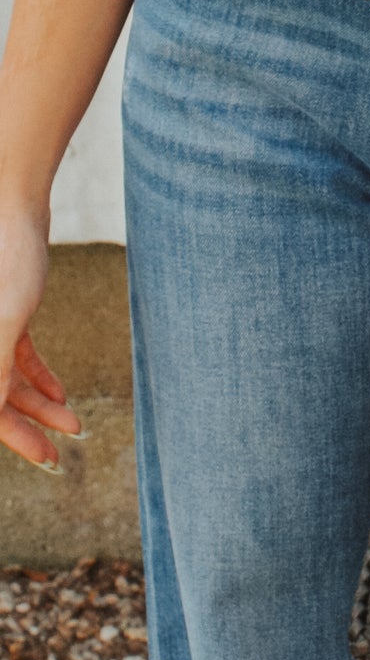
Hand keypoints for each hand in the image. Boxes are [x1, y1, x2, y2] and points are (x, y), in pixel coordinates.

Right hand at [0, 207, 82, 470]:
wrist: (12, 200)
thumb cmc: (6, 257)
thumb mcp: (4, 322)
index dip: (14, 437)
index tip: (48, 459)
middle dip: (26, 427)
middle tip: (58, 456)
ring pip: (6, 378)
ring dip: (39, 403)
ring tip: (73, 422)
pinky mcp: (2, 311)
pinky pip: (14, 354)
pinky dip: (36, 375)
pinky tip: (61, 394)